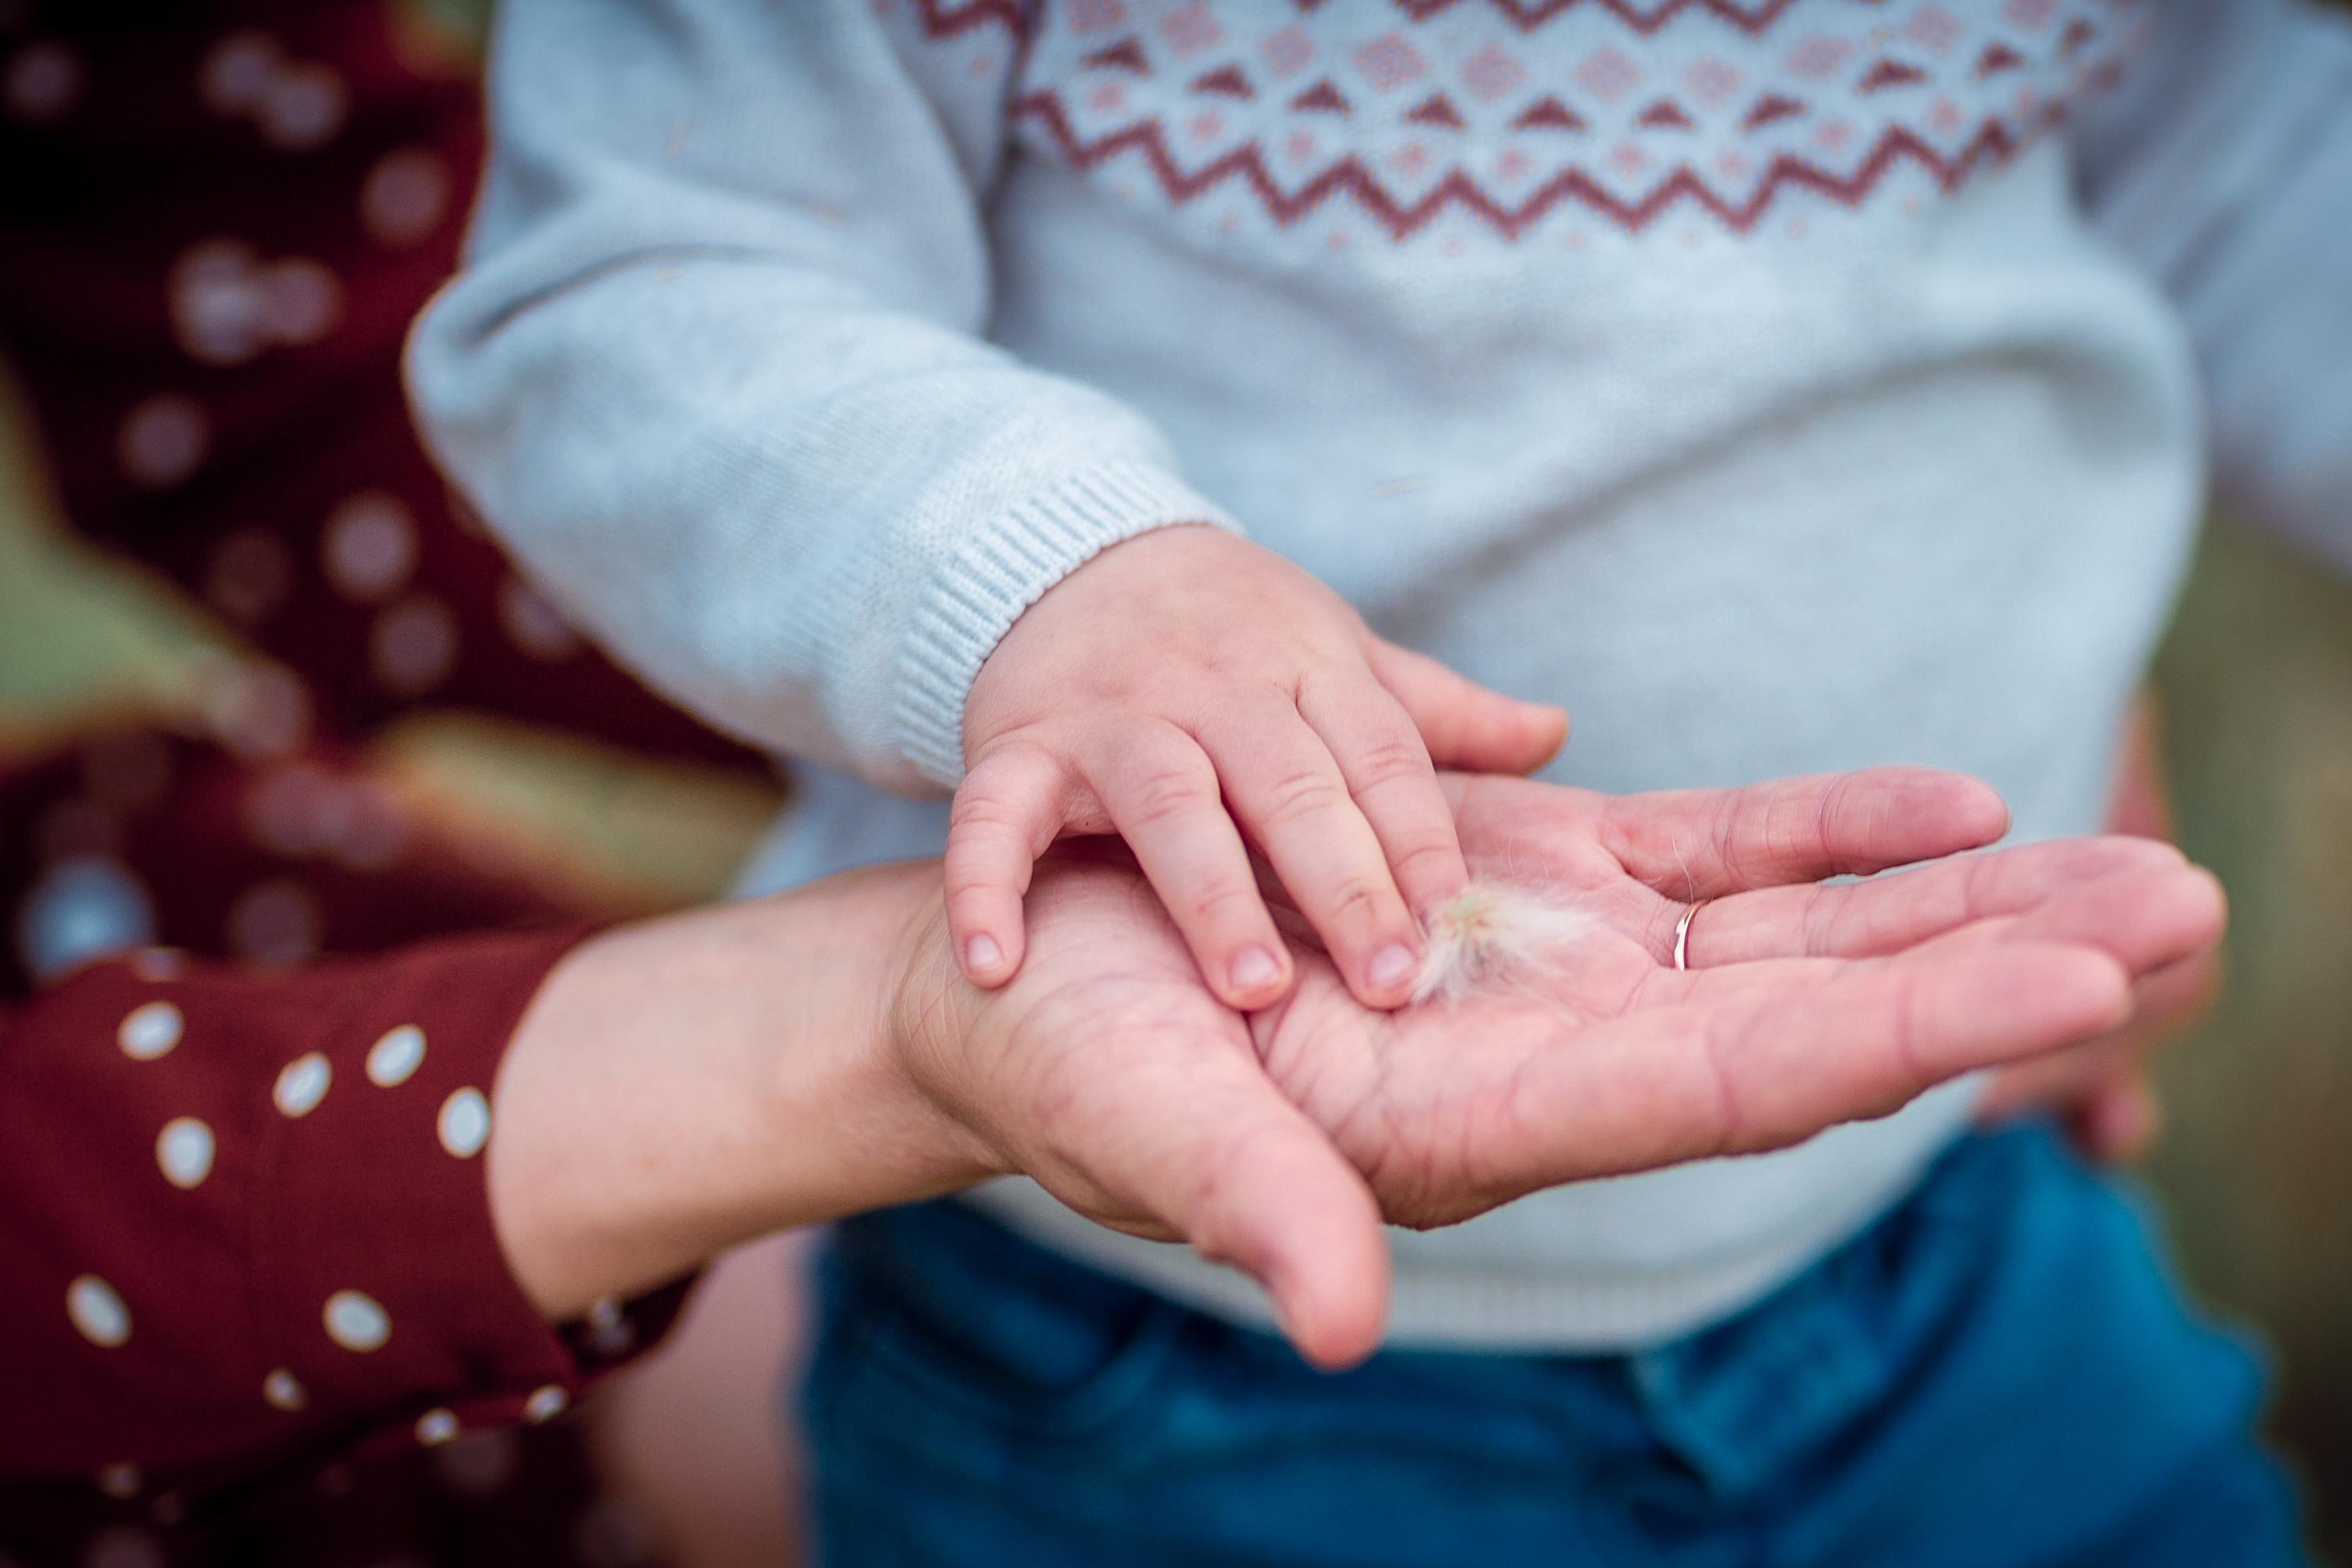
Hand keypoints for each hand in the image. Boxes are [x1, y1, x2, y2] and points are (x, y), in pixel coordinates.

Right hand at [901, 767, 2224, 1368]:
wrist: (1041, 980)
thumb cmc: (1071, 1066)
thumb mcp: (1143, 1119)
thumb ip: (1254, 1202)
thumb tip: (1340, 1319)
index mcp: (1498, 1119)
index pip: (1745, 1081)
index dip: (1915, 1029)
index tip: (2085, 985)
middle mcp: (1570, 1052)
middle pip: (1828, 1014)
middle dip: (2009, 966)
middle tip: (2197, 917)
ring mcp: (1570, 965)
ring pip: (1805, 932)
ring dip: (1971, 900)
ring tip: (2143, 870)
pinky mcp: (1543, 881)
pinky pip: (1720, 853)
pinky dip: (1836, 831)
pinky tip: (1954, 805)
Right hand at [948, 525, 1565, 1010]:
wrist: (1065, 555)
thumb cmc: (1229, 636)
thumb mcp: (1335, 657)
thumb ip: (1435, 713)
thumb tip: (1554, 735)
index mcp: (1310, 671)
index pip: (1384, 761)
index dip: (1424, 845)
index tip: (1465, 932)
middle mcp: (1218, 689)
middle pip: (1293, 785)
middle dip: (1346, 883)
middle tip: (1394, 983)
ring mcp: (1113, 715)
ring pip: (1168, 802)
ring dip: (1209, 895)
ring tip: (1253, 994)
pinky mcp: (1016, 742)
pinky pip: (995, 814)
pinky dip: (986, 884)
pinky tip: (995, 967)